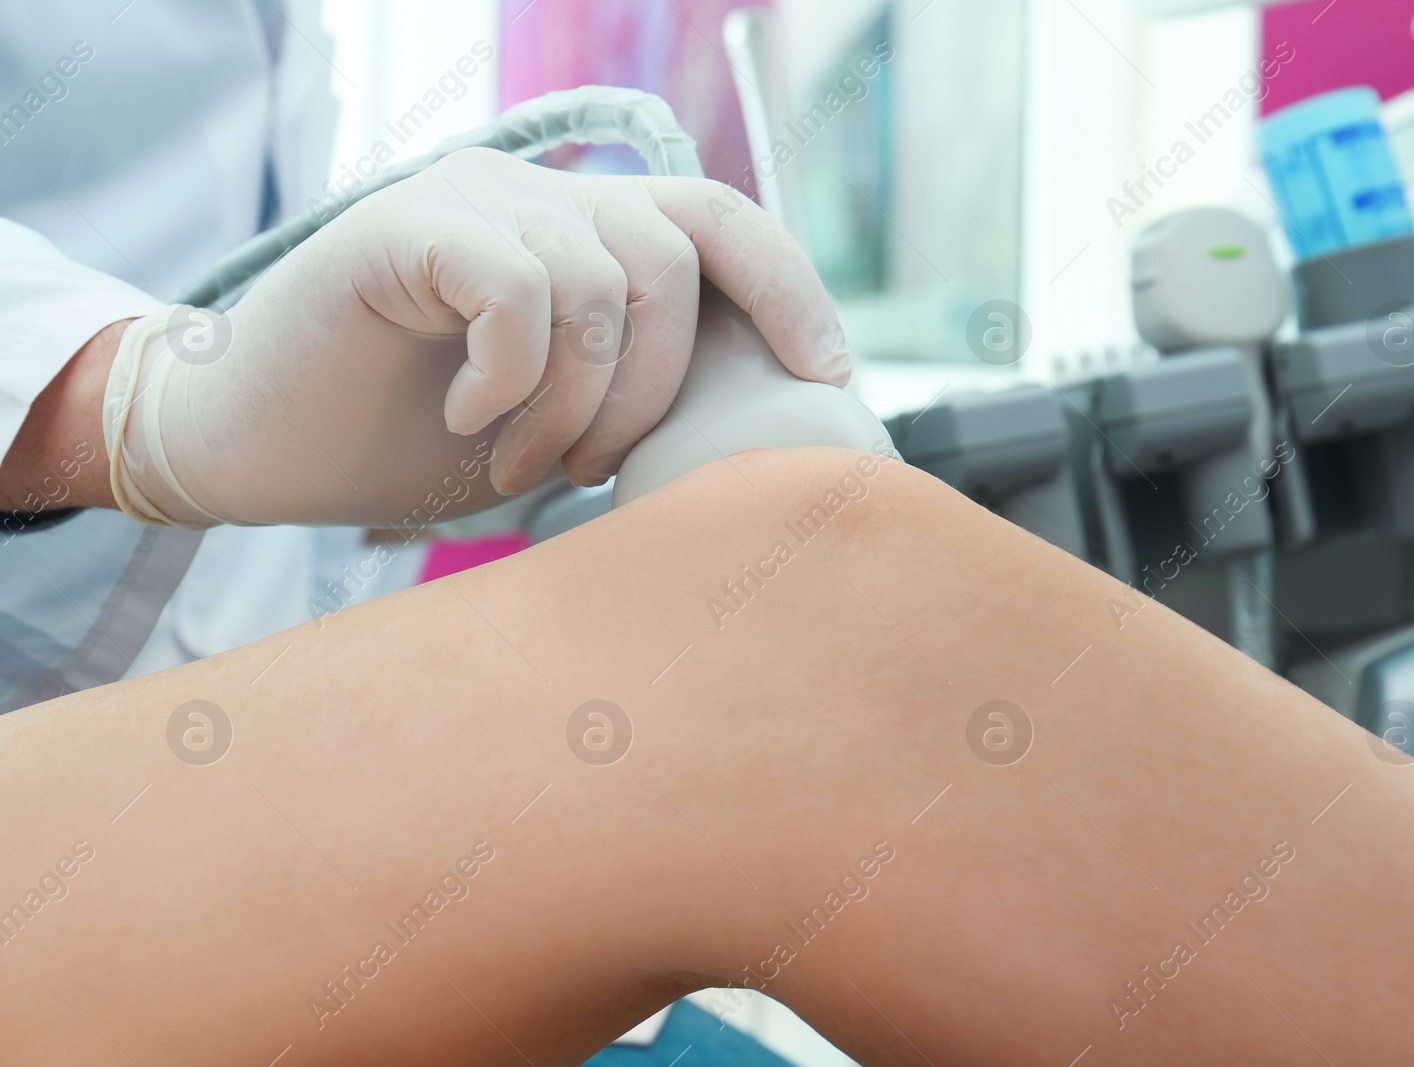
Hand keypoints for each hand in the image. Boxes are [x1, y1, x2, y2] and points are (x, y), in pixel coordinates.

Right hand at [102, 148, 848, 527]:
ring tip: (516, 462)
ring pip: (602, 281)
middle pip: (676, 257)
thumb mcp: (552, 423)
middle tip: (583, 470)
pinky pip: (518, 287)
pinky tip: (467, 418)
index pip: (719, 220)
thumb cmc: (405, 441)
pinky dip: (510, 376)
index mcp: (580, 234)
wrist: (252, 445)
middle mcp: (536, 197)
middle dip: (654, 389)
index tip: (830, 374)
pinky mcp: (402, 226)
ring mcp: (470, 201)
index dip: (788, 285)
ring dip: (575, 404)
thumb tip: (750, 420)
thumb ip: (632, 389)